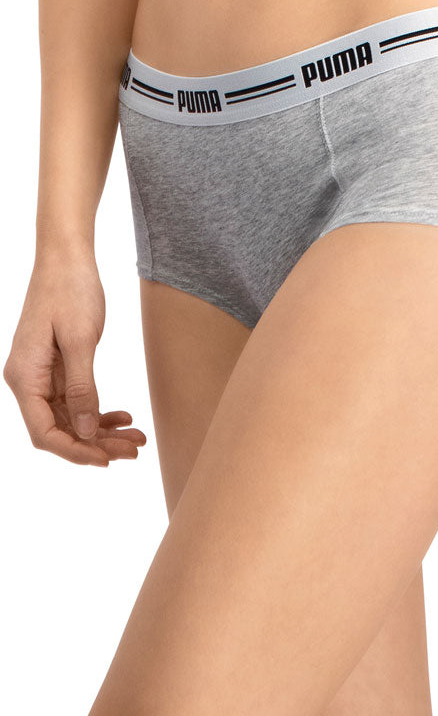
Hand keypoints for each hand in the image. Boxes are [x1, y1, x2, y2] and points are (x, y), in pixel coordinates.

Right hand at [3, 248, 146, 466]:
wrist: (67, 256)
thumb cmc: (70, 289)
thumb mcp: (81, 340)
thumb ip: (82, 388)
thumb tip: (86, 432)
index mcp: (24, 377)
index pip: (44, 432)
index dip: (75, 451)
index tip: (107, 460)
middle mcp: (27, 380)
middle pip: (59, 429)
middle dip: (96, 444)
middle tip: (134, 451)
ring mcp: (40, 374)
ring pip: (70, 417)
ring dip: (101, 430)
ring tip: (135, 438)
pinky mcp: (55, 367)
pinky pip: (75, 399)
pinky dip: (98, 410)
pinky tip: (123, 415)